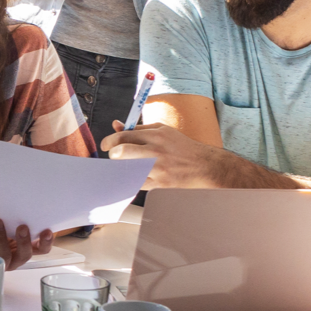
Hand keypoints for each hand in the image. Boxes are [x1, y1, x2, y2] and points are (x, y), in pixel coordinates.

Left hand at [0, 219, 52, 270]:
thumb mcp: (0, 216)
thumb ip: (12, 216)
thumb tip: (23, 206)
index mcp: (23, 243)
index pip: (41, 247)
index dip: (47, 241)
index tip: (47, 231)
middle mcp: (15, 255)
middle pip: (27, 255)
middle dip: (25, 241)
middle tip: (22, 227)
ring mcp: (1, 262)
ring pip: (8, 256)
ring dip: (3, 238)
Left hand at [102, 121, 222, 188]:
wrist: (204, 166)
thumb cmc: (182, 147)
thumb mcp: (163, 131)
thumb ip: (139, 129)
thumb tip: (116, 125)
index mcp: (157, 135)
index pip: (125, 135)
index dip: (110, 140)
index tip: (106, 145)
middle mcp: (157, 151)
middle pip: (122, 151)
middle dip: (112, 154)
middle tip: (113, 156)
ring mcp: (158, 169)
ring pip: (128, 169)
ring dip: (121, 168)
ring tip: (124, 166)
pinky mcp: (160, 184)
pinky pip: (137, 183)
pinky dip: (132, 180)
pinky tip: (134, 176)